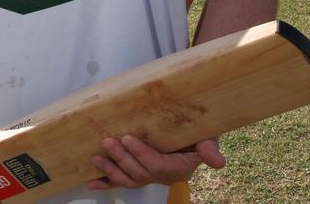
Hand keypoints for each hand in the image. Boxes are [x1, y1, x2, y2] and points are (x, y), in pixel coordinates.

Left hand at [87, 136, 225, 190]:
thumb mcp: (208, 135)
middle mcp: (164, 176)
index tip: (128, 138)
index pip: (158, 166)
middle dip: (122, 159)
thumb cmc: (199, 129)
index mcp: (179, 169)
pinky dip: (106, 182)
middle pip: (140, 174)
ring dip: (111, 170)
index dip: (142, 154)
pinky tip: (92, 182)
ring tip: (96, 157)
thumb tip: (217, 162)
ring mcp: (149, 176)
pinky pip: (121, 181)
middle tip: (107, 142)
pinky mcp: (138, 172)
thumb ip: (209, 147)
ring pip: (129, 180)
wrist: (191, 128)